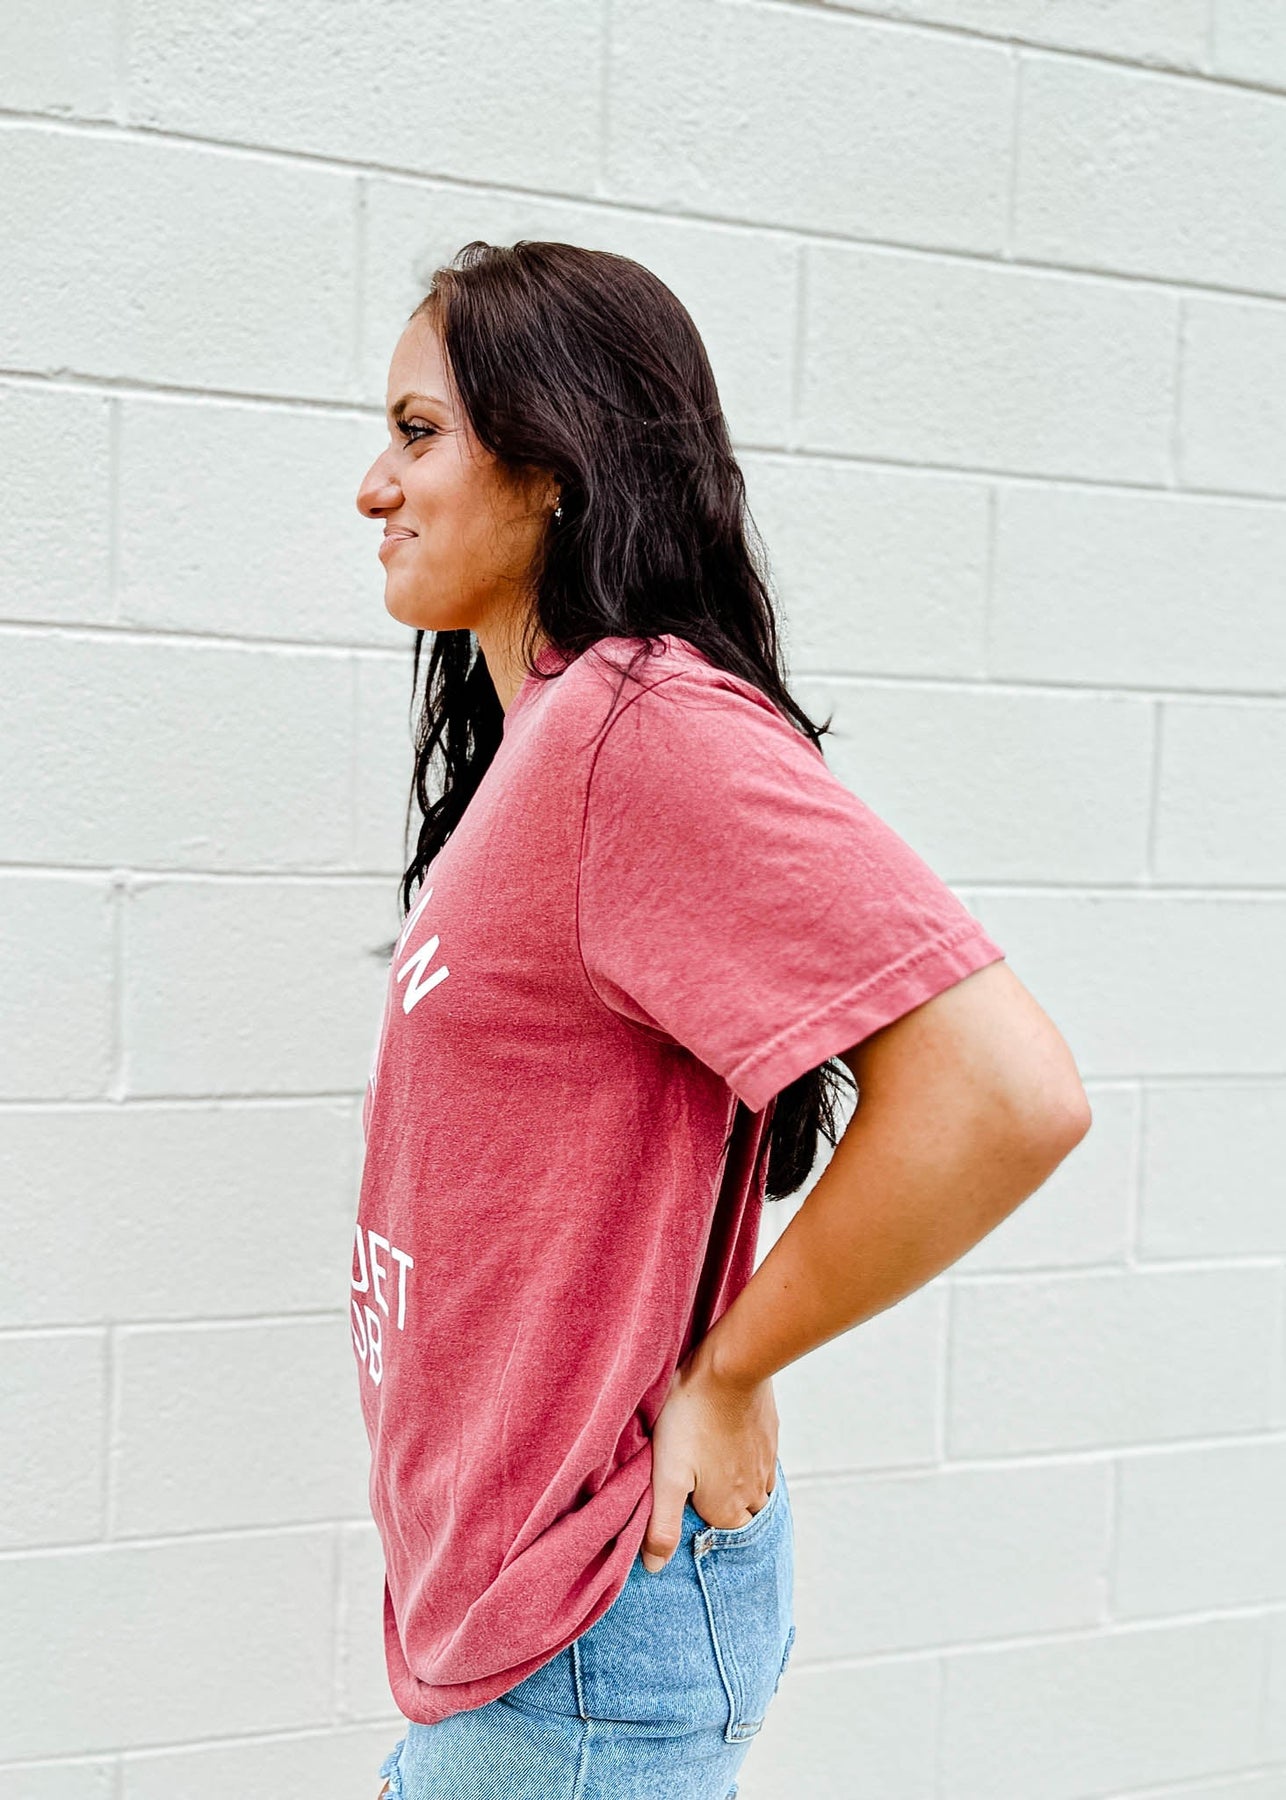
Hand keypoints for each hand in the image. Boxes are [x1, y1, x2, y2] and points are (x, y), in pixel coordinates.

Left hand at [640, 1348, 778, 1572]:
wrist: (730, 1367)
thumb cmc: (691, 1419)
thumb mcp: (666, 1475)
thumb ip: (661, 1524)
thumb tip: (653, 1568)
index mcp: (727, 1508)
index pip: (721, 1539)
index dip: (702, 1531)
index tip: (686, 1515)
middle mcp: (753, 1493)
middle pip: (740, 1516)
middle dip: (722, 1512)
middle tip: (698, 1494)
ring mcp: (765, 1462)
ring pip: (755, 1489)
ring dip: (737, 1487)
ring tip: (713, 1472)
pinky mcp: (770, 1434)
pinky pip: (761, 1460)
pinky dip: (747, 1460)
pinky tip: (729, 1443)